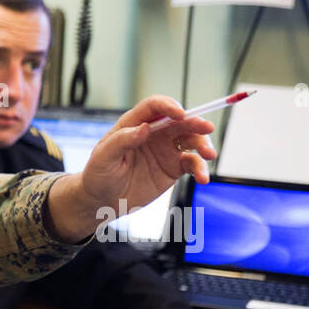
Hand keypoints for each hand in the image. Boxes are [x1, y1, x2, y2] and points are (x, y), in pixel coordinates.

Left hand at [46, 96, 217, 242]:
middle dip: (195, 122)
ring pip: (191, 140)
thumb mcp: (103, 158)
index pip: (154, 107)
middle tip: (207, 128)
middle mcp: (154, 133)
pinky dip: (201, 169)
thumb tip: (144, 128)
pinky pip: (192, 163)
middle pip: (179, 121)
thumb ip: (122, 141)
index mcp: (134, 124)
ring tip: (209, 155)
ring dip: (203, 145)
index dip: (169, 106)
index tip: (180, 115)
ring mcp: (166, 149)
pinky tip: (203, 178)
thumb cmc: (98, 175)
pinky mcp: (173, 167)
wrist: (101, 201)